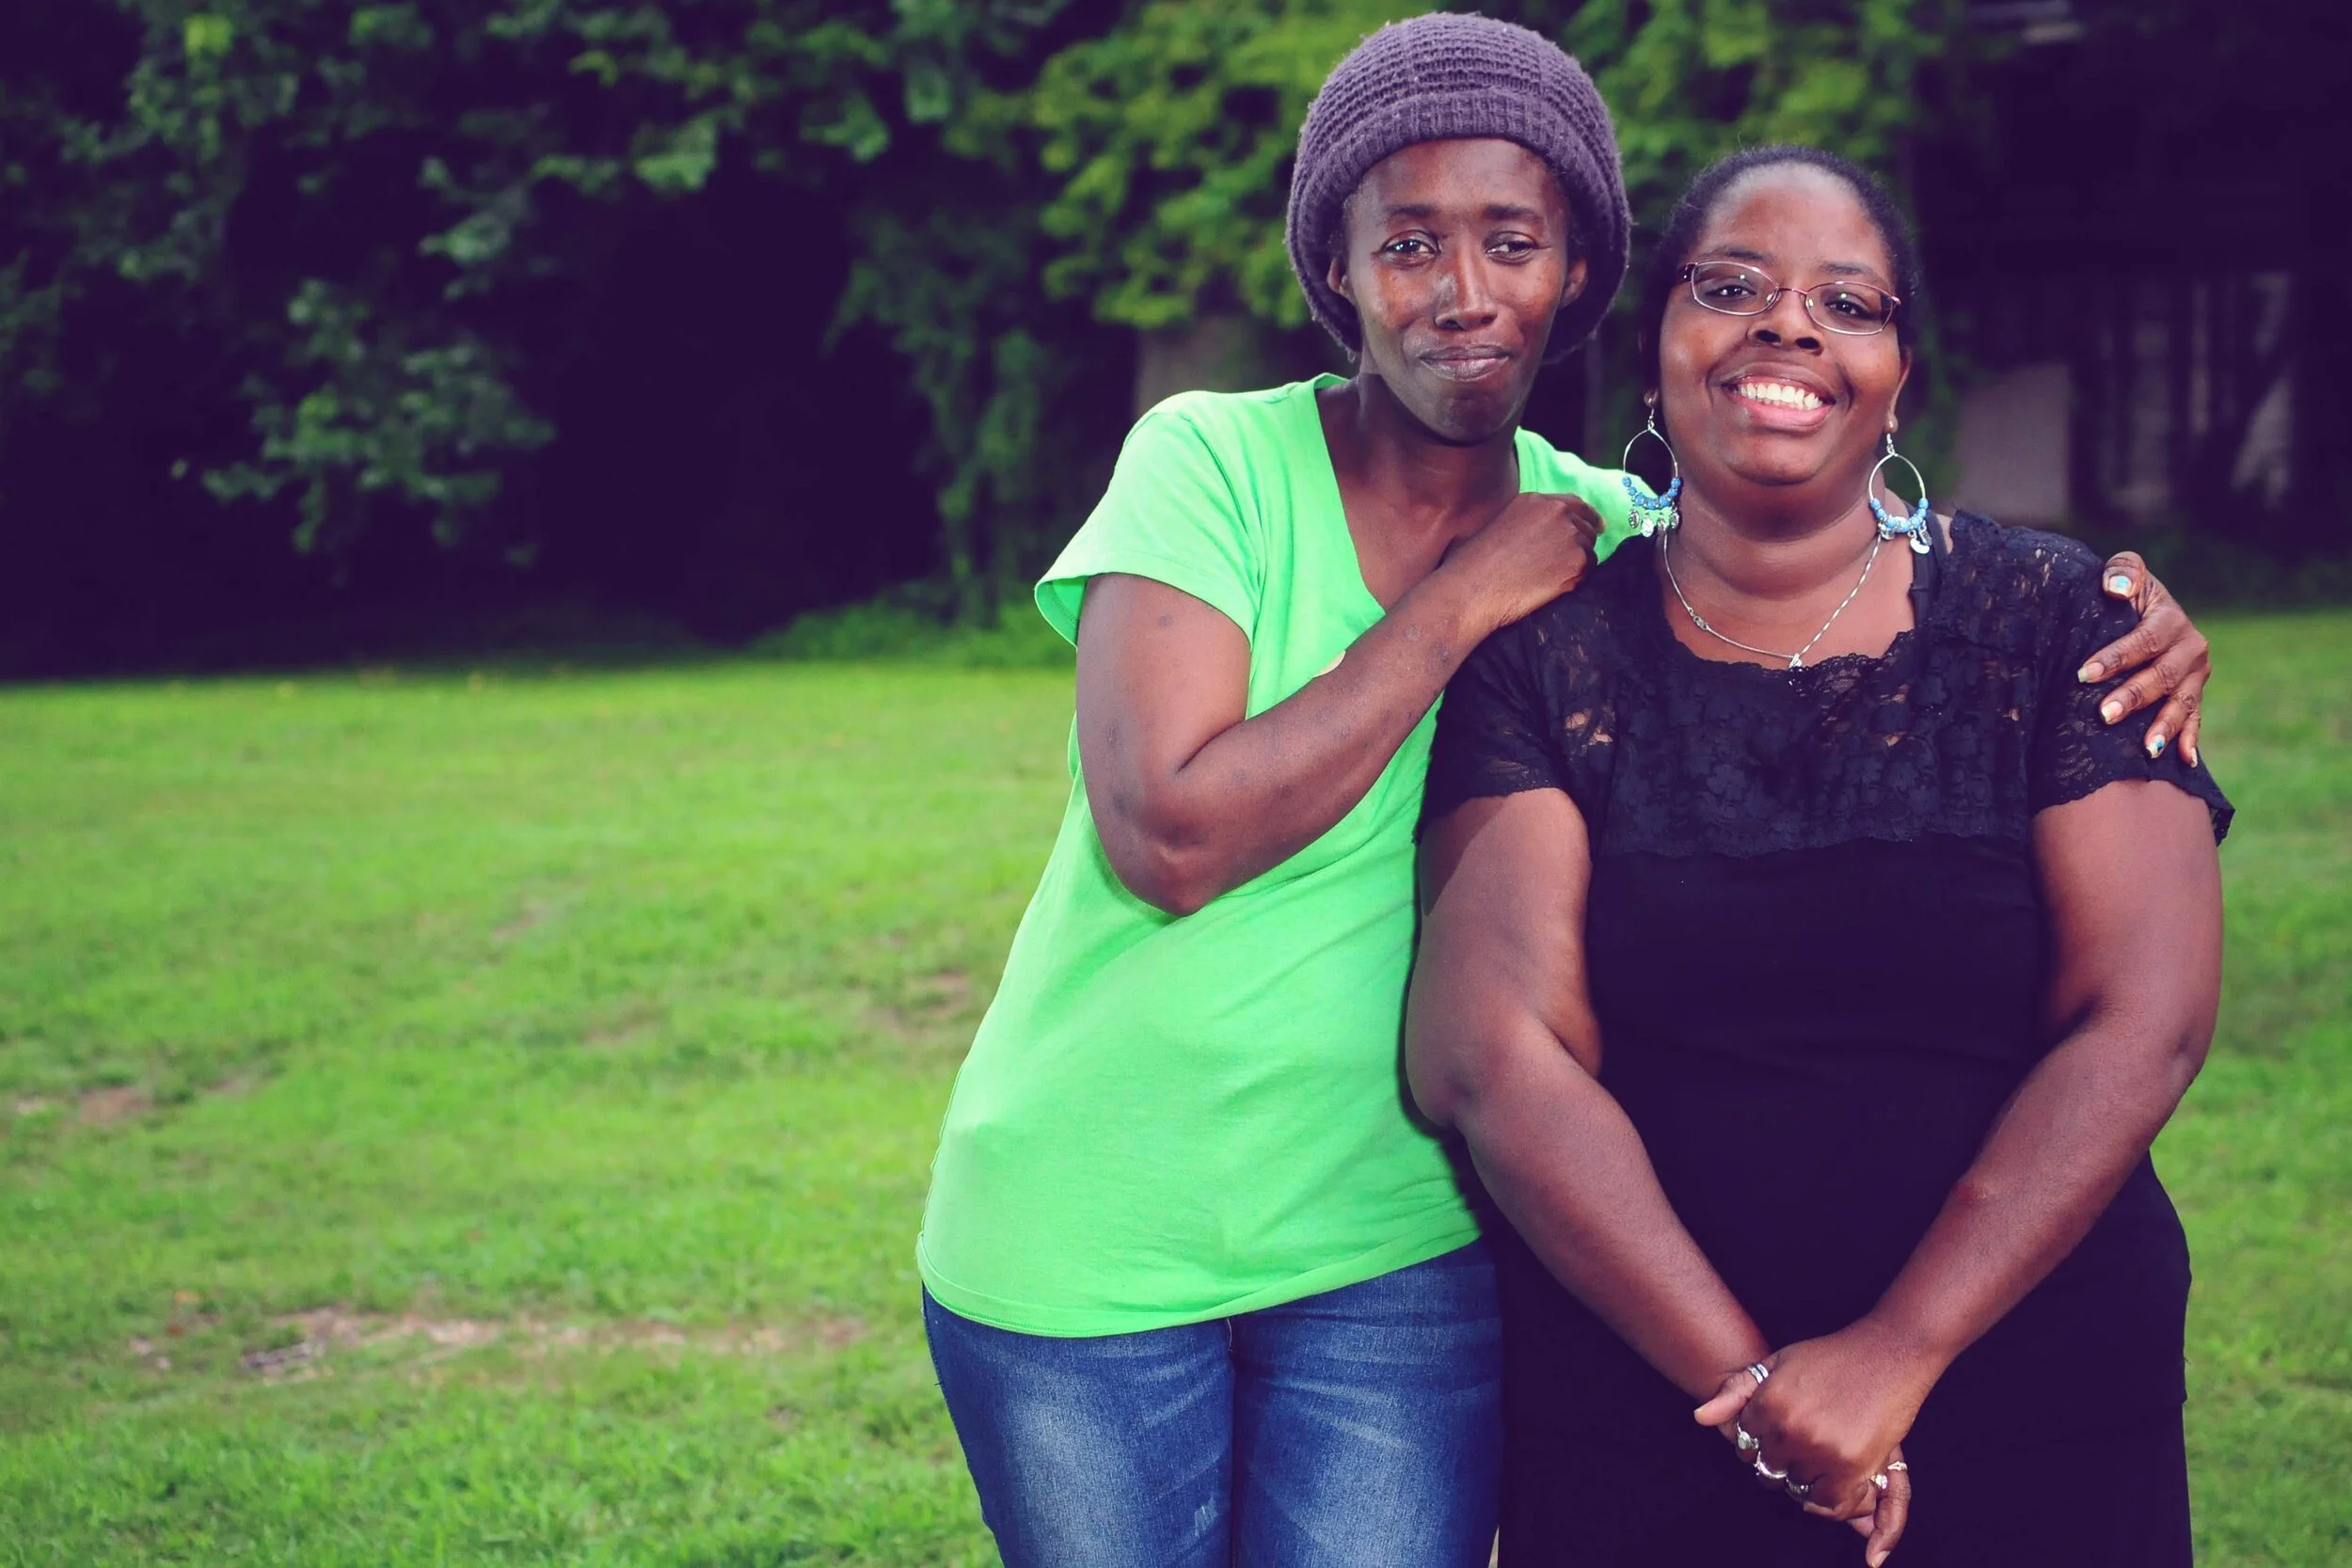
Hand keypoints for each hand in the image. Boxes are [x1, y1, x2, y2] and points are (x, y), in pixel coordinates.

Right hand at [1444, 492, 1601, 632]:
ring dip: (1576, 564)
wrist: (1474, 588)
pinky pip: (1587, 571)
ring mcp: (1570, 536)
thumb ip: (1530, 521)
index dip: (1590, 517)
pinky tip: (1550, 586)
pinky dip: (1575, 580)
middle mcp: (1557, 513)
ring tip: (1547, 578)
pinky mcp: (1577, 561)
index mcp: (1536, 501)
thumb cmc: (1476, 564)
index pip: (1575, 504)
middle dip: (1581, 545)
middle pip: (1586, 528)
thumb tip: (1547, 535)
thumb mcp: (1501, 525)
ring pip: (1589, 551)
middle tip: (1564, 564)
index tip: (1599, 527)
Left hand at [1698, 1321, 1939, 1563]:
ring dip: (1806, 1477)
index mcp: (1769, 1403)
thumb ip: (1737, 1392)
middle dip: (1779, 1462)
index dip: (1760, 1442)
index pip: (1745, 1445)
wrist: (1888, 1354)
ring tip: (1820, 1457)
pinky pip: (1827, 1502)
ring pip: (1797, 1485)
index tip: (1777, 1436)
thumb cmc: (1831, 1357)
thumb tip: (1700, 1418)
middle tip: (1801, 1449)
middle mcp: (1790, 1429)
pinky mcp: (1852, 1466)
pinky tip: (1831, 1479)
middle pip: (1768, 1468)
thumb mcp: (1777, 1363)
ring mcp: (1821, 1449)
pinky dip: (1827, 1498)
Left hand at [2080, 552, 2210, 765]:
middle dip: (2133, 696)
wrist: (2145, 612)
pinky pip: (2195, 719)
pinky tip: (2183, 761)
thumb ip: (2123, 571)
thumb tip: (2116, 589)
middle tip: (2103, 714)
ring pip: (2181, 703)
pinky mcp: (2193, 694)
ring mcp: (2195, 675)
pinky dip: (2190, 740)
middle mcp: (2191, 648)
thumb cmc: (2124, 594)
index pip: (2144, 641)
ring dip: (2163, 725)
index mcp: (2171, 619)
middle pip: (2161, 676)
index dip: (2115, 657)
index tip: (2083, 674)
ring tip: (2146, 748)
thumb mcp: (2125, 574)